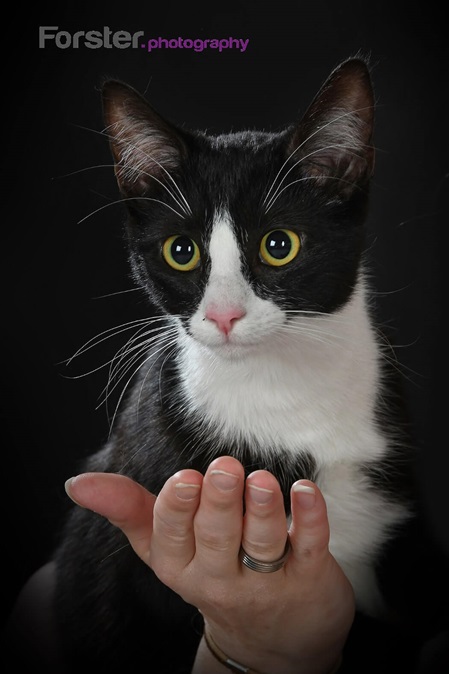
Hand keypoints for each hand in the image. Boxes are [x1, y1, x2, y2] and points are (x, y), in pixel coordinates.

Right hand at [65, 457, 354, 673]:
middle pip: (217, 538)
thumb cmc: (212, 575)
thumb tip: (75, 482)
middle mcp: (220, 578)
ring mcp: (267, 581)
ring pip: (262, 544)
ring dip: (263, 510)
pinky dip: (311, 519)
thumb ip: (127, 510)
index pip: (171, 537)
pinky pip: (310, 547)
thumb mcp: (164, 550)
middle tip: (224, 467)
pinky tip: (306, 491)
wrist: (274, 642)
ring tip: (261, 479)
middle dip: (220, 502)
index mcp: (180, 567)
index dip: (178, 508)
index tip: (185, 478)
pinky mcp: (309, 578)